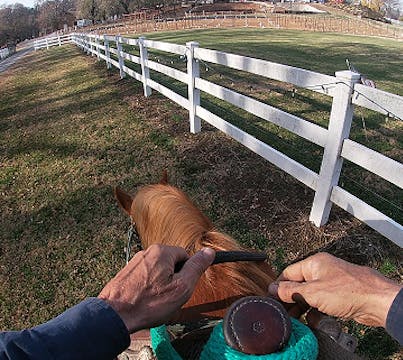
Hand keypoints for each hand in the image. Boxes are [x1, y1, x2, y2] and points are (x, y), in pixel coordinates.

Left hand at [98, 244, 214, 332]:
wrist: (115, 315)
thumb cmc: (149, 303)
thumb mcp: (181, 287)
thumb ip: (196, 267)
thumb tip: (209, 252)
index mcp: (162, 251)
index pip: (185, 256)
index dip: (186, 274)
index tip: (181, 287)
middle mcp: (147, 252)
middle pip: (171, 263)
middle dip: (173, 279)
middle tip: (168, 297)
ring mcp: (135, 262)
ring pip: (157, 271)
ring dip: (160, 284)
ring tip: (154, 301)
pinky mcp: (126, 273)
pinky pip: (145, 277)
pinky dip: (147, 288)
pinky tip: (144, 301)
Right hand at [268, 252, 401, 326]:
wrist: (377, 301)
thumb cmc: (347, 291)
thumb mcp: (313, 292)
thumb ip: (290, 291)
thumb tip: (272, 288)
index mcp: (313, 264)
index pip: (288, 273)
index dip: (279, 286)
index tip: (271, 299)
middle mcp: (321, 271)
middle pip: (298, 285)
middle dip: (291, 300)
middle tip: (284, 313)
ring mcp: (331, 283)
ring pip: (310, 296)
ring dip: (303, 308)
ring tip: (297, 320)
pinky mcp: (339, 296)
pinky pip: (321, 303)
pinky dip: (316, 312)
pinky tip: (314, 321)